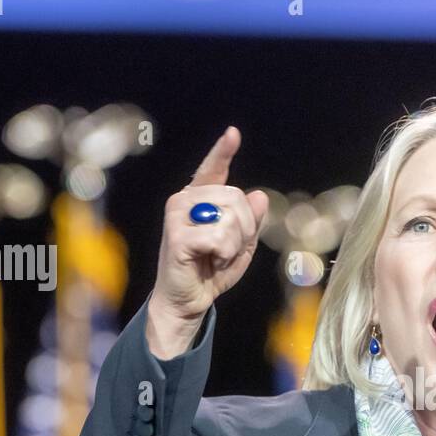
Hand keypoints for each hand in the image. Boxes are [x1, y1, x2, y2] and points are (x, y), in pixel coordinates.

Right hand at [148, 126, 269, 357]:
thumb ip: (250, 221)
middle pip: (237, 197)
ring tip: (218, 255)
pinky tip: (211, 260)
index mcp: (199, 199)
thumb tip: (258, 195)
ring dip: (235, 243)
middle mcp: (185, 201)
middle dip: (245, 227)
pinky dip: (225, 253)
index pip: (213, 170)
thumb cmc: (211, 271)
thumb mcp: (240, 245)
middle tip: (228, 248)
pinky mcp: (177, 236)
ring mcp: (178, 216)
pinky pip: (219, 236)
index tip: (233, 134)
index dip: (223, 152)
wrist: (188, 301)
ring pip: (230, 216)